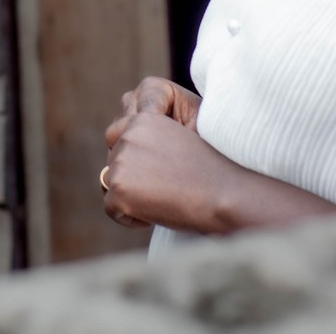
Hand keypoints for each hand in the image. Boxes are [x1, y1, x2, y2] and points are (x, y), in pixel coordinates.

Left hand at [102, 77, 236, 233]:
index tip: (154, 173)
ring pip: (110, 182)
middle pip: (113, 159)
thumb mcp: (180, 138)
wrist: (225, 194)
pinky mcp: (119, 188)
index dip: (132, 157)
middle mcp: (128, 135)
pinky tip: (154, 215)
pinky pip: (111, 208)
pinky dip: (130, 217)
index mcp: (144, 118)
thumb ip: (150, 139)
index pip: (117, 135)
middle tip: (161, 188)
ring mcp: (121, 161)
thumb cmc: (211, 171)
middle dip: (130, 176)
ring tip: (162, 199)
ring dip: (131, 195)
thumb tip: (123, 148)